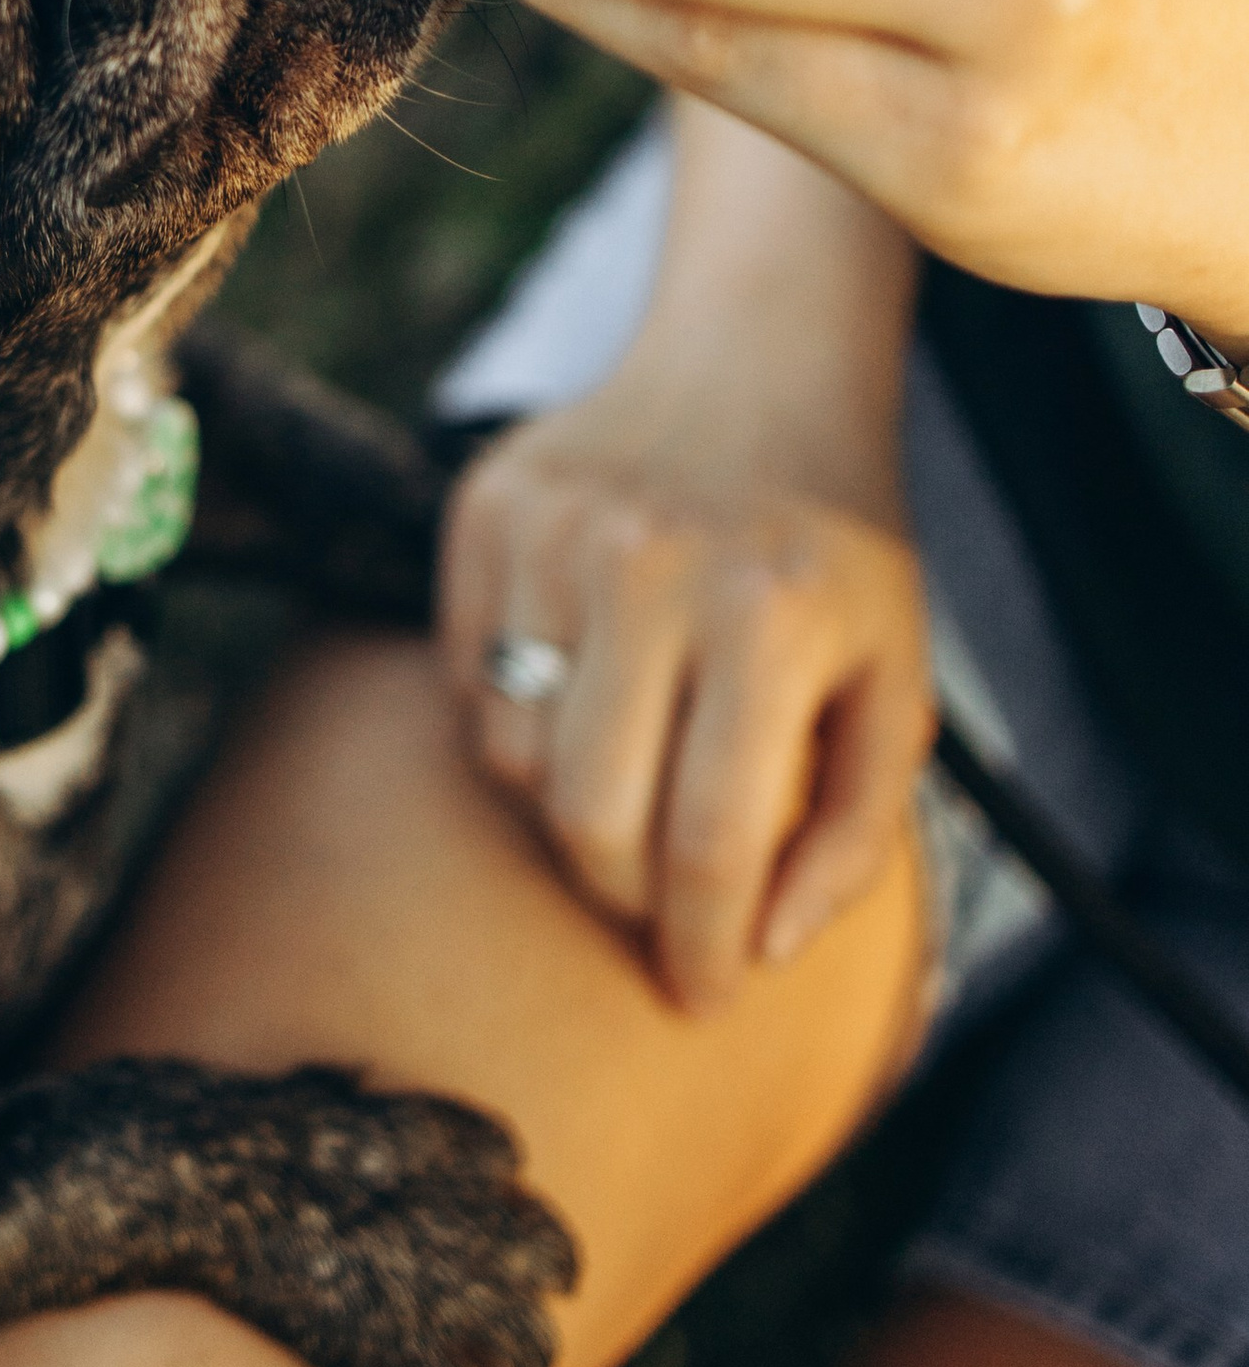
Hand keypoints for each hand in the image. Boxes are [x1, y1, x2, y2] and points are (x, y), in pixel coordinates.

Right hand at [441, 385, 934, 1012]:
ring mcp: (553, 530)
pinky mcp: (484, 509)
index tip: (704, 1000)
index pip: (708, 841)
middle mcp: (649, 566)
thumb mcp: (898, 688)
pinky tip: (585, 693)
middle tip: (664, 901)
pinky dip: (519, 724)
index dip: (700, 949)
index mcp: (770, 618)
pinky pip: (468, 683)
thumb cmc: (836, 557)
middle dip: (626, 895)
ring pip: (513, 759)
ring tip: (634, 777)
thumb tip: (756, 951)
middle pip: (587, 818)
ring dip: (570, 807)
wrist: (756, 367)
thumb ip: (852, 836)